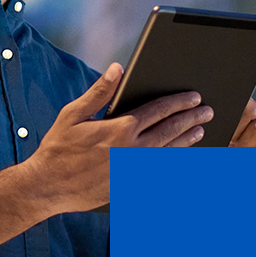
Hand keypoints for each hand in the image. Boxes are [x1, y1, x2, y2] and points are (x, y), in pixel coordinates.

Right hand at [25, 63, 212, 211]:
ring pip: (168, 152)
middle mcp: (132, 150)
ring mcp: (134, 171)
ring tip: (199, 131)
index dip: (178, 102)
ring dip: (186, 141)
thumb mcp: (74, 114)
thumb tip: (116, 69)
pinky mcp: (130, 186)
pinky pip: (158, 173)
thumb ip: (99, 92)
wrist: (48, 187)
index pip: (158, 111)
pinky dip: (172, 164)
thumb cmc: (58, 148)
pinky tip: (179, 159)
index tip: (193, 96)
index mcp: (120, 128)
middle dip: (190, 119)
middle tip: (206, 111)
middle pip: (170, 131)